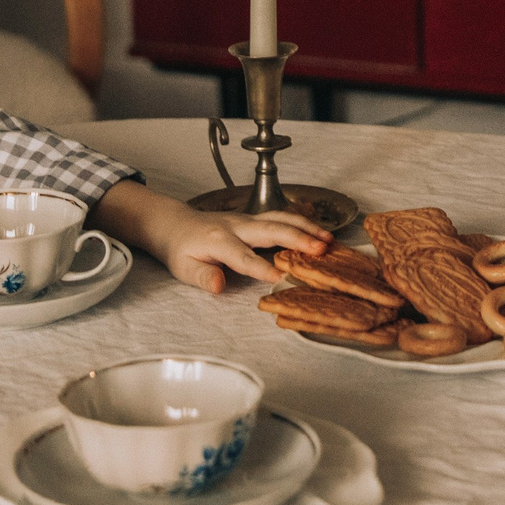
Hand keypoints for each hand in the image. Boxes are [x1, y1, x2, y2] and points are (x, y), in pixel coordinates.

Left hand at [94, 182, 329, 294]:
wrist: (175, 224)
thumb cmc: (181, 250)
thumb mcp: (183, 269)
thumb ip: (203, 277)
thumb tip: (219, 285)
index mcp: (218, 240)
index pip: (243, 257)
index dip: (261, 268)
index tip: (280, 278)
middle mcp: (236, 225)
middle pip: (271, 230)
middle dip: (298, 239)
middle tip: (322, 250)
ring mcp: (247, 219)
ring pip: (281, 219)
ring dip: (306, 228)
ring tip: (329, 239)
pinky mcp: (254, 219)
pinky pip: (281, 218)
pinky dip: (302, 224)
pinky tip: (320, 233)